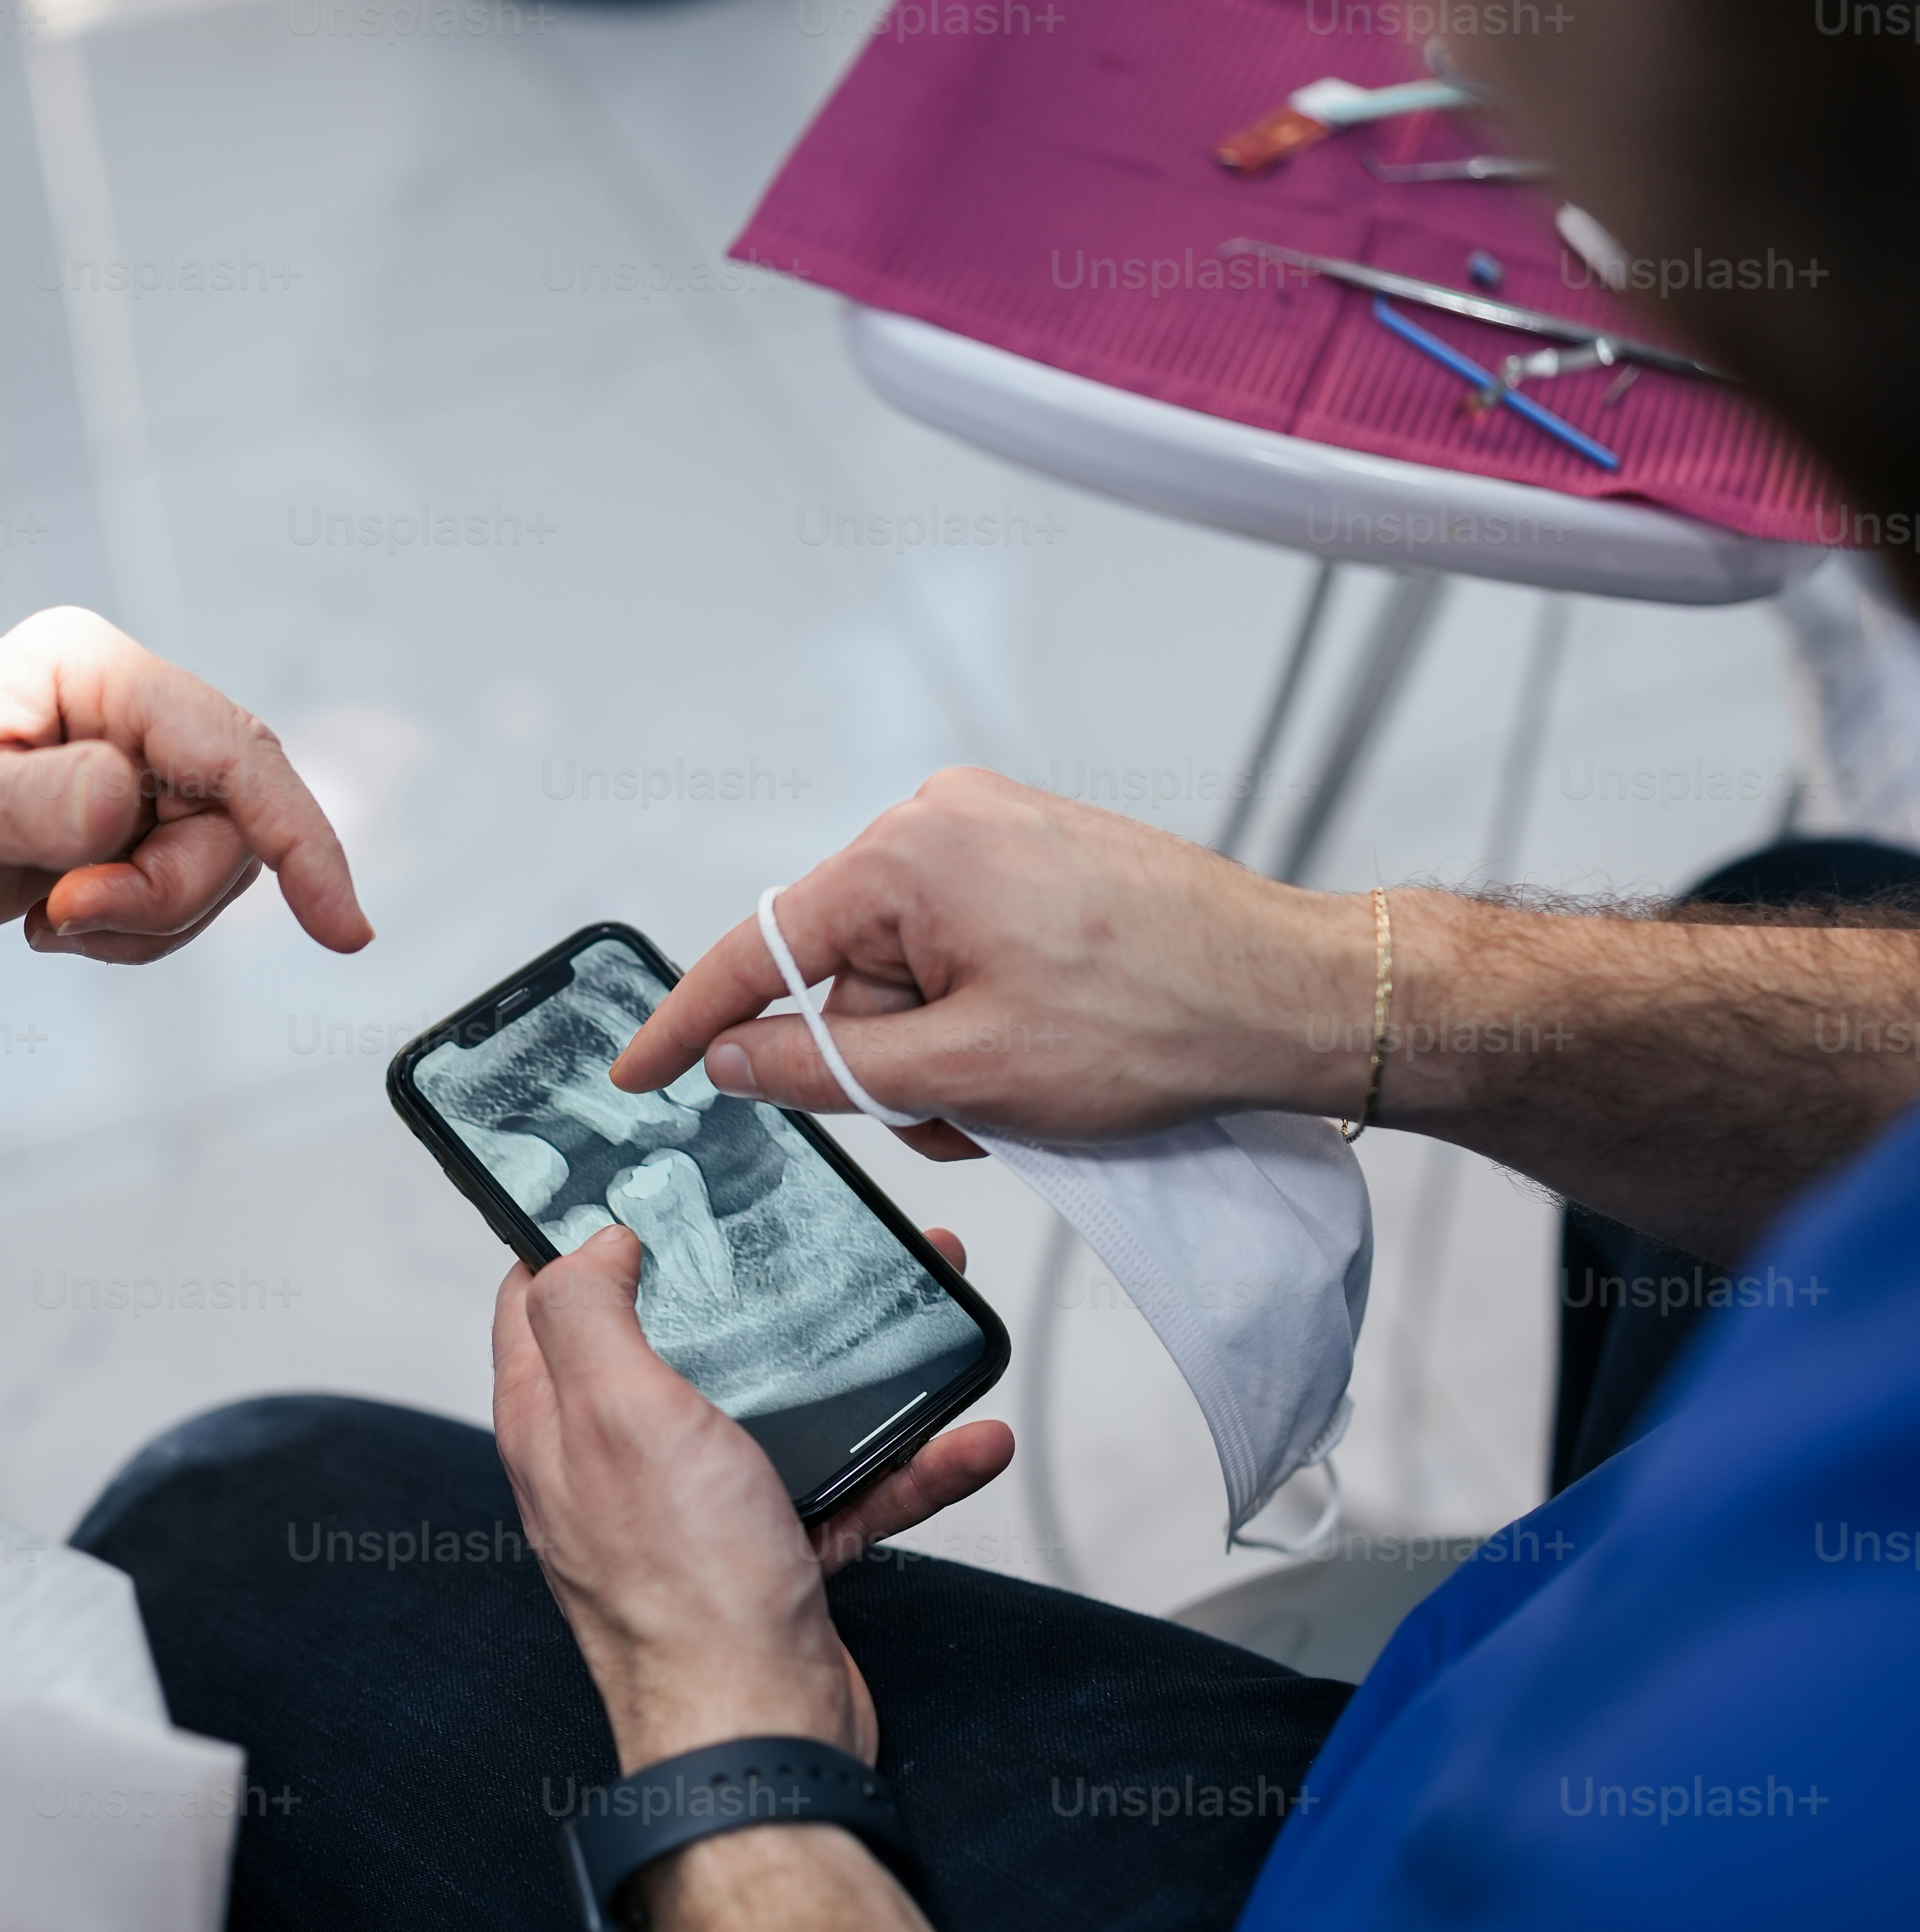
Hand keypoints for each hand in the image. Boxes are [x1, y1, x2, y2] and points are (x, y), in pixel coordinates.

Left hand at [0, 607, 371, 965]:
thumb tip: (120, 801)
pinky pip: (187, 899)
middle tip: (65, 917)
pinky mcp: (136, 827)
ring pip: (221, 867)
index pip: (234, 749)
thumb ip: (24, 802)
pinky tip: (57, 920)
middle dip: (165, 893)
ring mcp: (137, 769)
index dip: (298, 836)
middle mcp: (126, 710)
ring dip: (145, 919)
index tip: (337, 923)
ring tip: (47, 918)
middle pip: (236, 820)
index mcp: (89, 669)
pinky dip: (134, 933)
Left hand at [492, 1222, 1011, 1771]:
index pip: (541, 1300)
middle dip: (747, 1288)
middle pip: (676, 1344)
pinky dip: (905, 1464)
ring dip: (851, 1369)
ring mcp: (695, 1514)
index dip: (582, 1234)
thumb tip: (590, 1243)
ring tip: (922, 1313)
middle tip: (807, 1237)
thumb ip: (586, 1313)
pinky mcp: (770, 1558)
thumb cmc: (684, 1588)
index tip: (648, 1187)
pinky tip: (967, 1439)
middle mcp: (616, 1466)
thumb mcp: (616, 1413)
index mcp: (557, 1424)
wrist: (760, 1734)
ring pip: (775, 1411)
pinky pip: (845, 1489)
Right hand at [610, 767, 1370, 1158]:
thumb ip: (831, 1071)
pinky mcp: (1039, 861)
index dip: (692, 1021)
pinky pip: (964, 955)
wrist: (1294, 996)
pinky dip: (981, 1021)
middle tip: (965, 1112)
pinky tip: (1046, 1056)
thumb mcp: (967, 1073)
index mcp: (911, 852)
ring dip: (944, 1053)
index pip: (762, 947)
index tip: (637, 1073)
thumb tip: (737, 1061)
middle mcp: (945, 819)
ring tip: (1027, 1088)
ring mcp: (997, 834)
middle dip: (887, 1060)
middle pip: (846, 972)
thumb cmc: (1154, 1024)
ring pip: (909, 976)